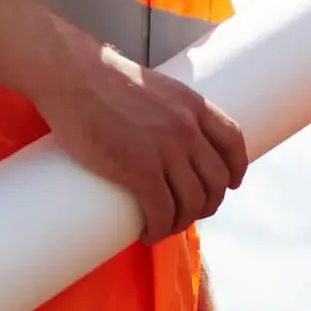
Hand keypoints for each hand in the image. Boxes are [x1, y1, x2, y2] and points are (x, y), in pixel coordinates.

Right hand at [31, 27, 246, 242]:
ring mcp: (167, 150)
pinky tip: (148, 233)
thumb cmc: (104, 80)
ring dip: (181, 221)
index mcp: (193, 105)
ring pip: (192, 201)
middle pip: (216, 180)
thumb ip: (166, 109)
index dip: (236, 168)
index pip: (233, 141)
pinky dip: (158, 230)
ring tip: (164, 225)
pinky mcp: (140, 170)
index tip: (230, 184)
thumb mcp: (153, 87)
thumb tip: (161, 134)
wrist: (75, 77)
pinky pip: (162, 212)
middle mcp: (188, 128)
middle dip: (208, 204)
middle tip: (189, 212)